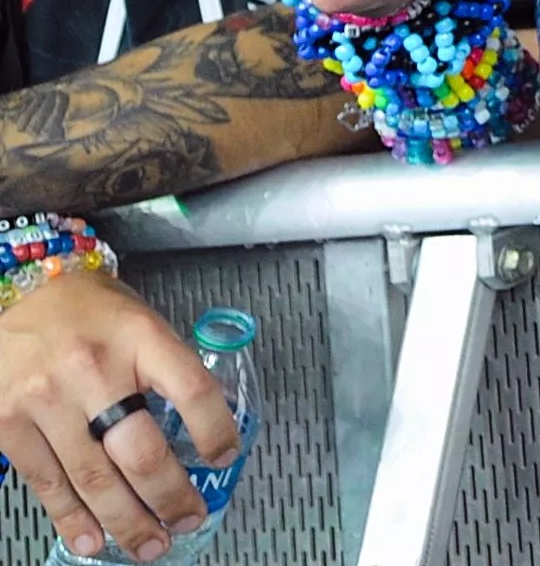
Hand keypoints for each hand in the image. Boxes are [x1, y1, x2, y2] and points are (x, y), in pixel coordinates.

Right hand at [0, 272, 238, 563]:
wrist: (17, 291)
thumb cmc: (88, 310)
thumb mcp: (139, 321)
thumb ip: (165, 368)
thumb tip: (200, 425)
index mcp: (140, 336)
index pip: (192, 390)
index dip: (215, 431)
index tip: (225, 457)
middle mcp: (93, 369)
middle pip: (141, 451)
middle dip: (169, 497)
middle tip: (188, 521)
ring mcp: (46, 400)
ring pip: (93, 478)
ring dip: (126, 521)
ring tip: (150, 544)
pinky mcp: (7, 424)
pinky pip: (47, 482)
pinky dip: (71, 518)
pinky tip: (93, 539)